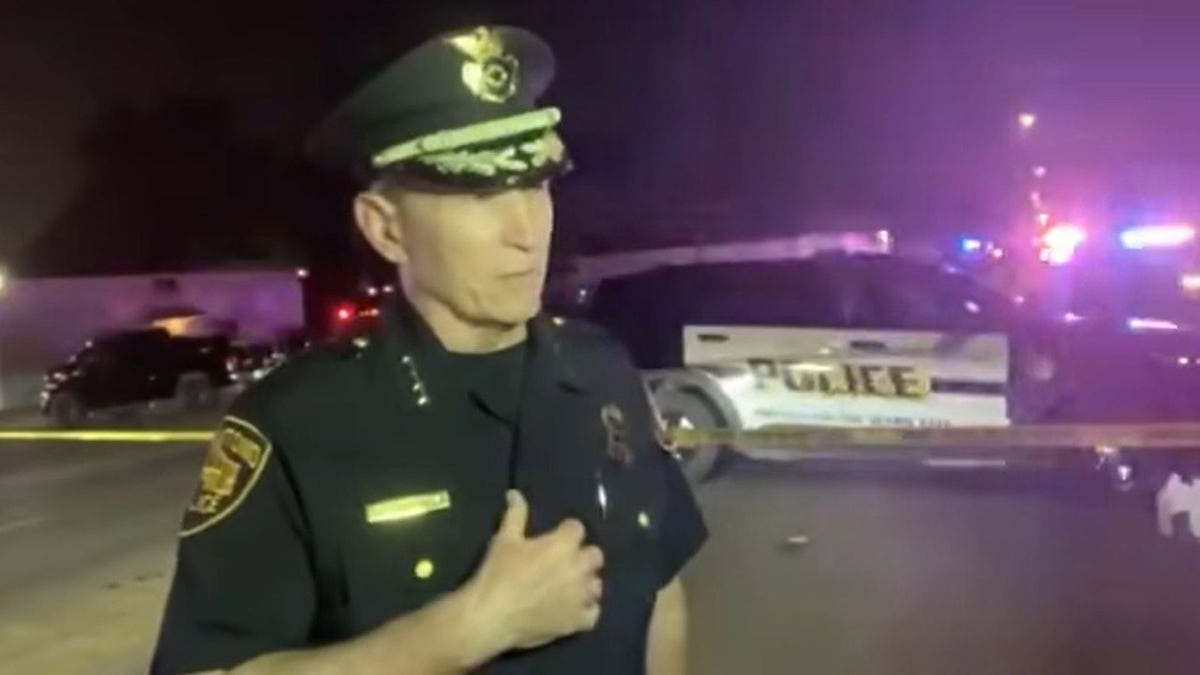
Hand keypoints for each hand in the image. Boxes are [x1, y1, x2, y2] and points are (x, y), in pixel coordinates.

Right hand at [460, 490, 603, 656]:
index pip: (577, 528)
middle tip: (563, 562)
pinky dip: (586, 610)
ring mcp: (581, 596)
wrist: (492, 616)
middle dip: (582, 556)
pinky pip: (593, 613)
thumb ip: (515, 514)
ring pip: (596, 585)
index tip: (555, 537)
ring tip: (568, 587)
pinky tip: (572, 610)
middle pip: (594, 556)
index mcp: (564, 544)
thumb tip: (515, 493)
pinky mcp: (578, 620)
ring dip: (585, 583)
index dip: (566, 532)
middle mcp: (579, 568)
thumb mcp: (504, 539)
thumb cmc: (498, 573)